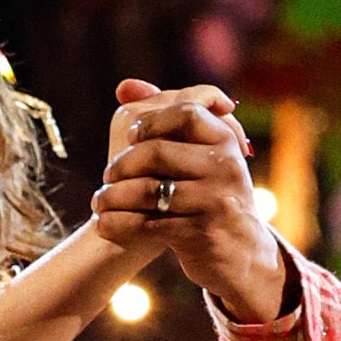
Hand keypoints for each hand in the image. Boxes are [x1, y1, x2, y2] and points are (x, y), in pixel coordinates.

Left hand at [92, 78, 290, 321]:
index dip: (151, 121)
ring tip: (99, 202)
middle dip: (123, 164)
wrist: (241, 254)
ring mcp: (215, 201)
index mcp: (225, 141)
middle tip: (107, 175)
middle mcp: (225, 167)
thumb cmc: (210, 197)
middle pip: (159, 152)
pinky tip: (104, 226)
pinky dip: (120, 225)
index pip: (186, 113)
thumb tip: (123, 86)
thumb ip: (167, 121)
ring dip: (114, 197)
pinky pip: (148, 224)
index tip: (130, 134)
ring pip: (149, 191)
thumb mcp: (202, 158)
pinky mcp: (201, 234)